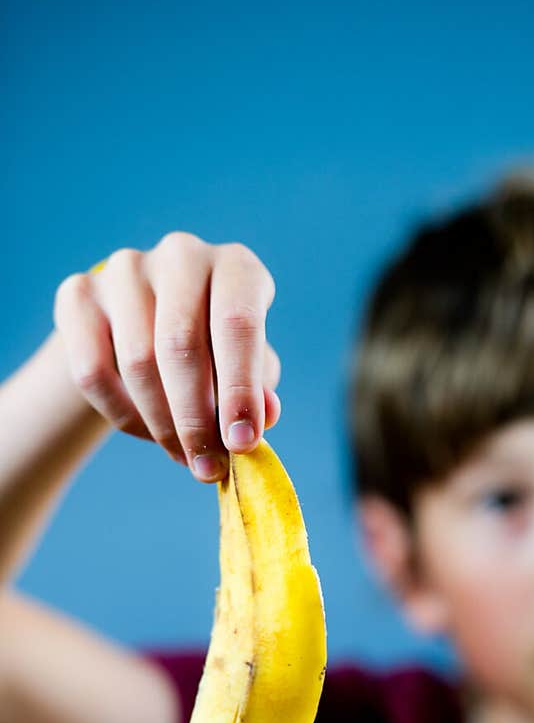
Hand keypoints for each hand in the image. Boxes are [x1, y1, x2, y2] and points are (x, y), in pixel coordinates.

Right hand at [53, 233, 280, 481]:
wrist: (149, 327)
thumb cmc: (216, 351)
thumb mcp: (248, 368)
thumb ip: (259, 388)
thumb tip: (265, 414)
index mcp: (236, 268)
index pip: (237, 324)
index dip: (241, 389)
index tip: (241, 443)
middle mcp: (182, 255)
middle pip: (180, 346)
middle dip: (195, 420)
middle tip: (207, 467)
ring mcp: (126, 269)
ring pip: (136, 362)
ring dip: (162, 424)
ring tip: (184, 454)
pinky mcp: (78, 293)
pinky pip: (92, 371)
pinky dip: (122, 414)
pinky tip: (147, 430)